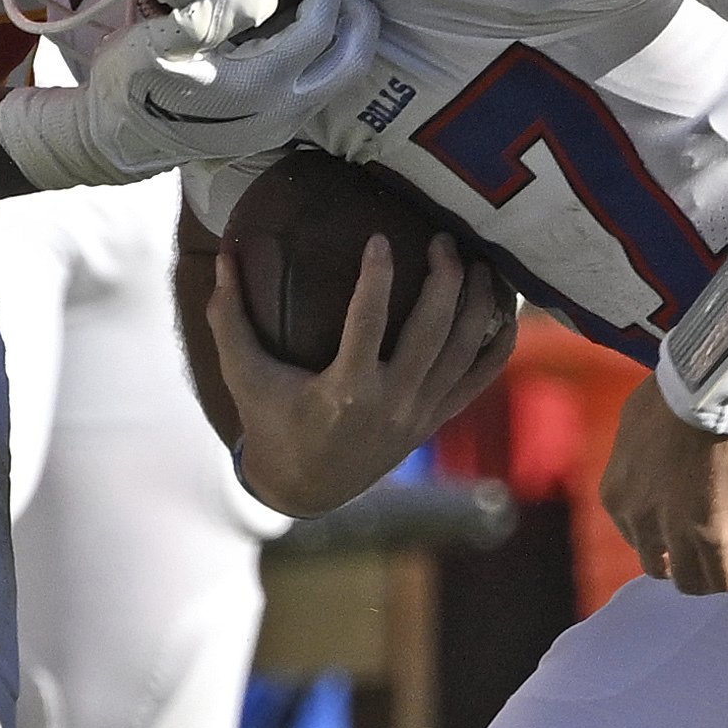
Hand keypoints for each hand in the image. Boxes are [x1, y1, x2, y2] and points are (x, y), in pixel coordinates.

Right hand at [0, 0, 381, 188]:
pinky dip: (325, 55)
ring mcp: (283, 125)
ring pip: (344, 77)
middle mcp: (284, 111)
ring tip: (321, 0)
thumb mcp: (157, 40)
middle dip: (357, 12)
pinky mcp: (276, 130)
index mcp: (260, 84)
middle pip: (355, 59)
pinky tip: (298, 31)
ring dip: (345, 34)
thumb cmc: (132, 87)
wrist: (116, 141)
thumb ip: (215, 13)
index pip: (322, 27)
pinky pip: (321, 88)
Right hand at [206, 232, 517, 514]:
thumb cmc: (270, 422)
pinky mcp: (434, 421)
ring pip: (464, 352)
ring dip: (478, 303)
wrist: (305, 489)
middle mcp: (391, 403)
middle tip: (442, 238)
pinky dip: (498, 344)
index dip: (376, 279)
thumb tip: (224, 257)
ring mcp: (419, 414)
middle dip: (445, 279)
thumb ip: (230, 317)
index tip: (380, 238)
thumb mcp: (243, 374)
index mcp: (345, 391)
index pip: (368, 325)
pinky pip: (479, 379)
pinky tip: (503, 308)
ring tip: (477, 262)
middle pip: (432, 332)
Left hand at [600, 375, 727, 593]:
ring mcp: (674, 532)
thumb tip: (653, 460)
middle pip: (657, 563)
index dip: (662, 533)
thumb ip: (637, 456)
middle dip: (681, 558)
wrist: (705, 388)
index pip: (634, 534)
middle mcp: (637, 521)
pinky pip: (724, 577)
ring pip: (690, 581)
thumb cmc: (674, 393)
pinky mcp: (712, 535)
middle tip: (704, 545)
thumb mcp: (633, 424)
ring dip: (709, 575)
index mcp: (615, 495)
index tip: (684, 522)